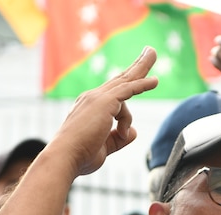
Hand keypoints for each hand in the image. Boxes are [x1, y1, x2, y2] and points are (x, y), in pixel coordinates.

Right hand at [44, 47, 158, 181]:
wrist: (65, 157)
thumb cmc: (80, 156)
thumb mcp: (104, 147)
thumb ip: (119, 139)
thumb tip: (134, 132)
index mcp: (90, 107)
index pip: (114, 93)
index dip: (129, 84)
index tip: (140, 76)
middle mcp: (93, 98)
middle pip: (121, 79)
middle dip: (137, 66)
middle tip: (150, 52)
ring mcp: (98, 98)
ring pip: (127, 83)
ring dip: (142, 68)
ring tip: (153, 53)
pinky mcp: (105, 103)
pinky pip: (128, 90)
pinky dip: (141, 84)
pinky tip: (154, 81)